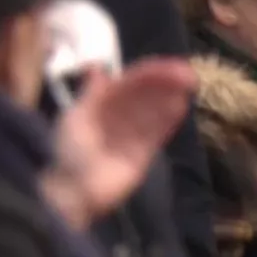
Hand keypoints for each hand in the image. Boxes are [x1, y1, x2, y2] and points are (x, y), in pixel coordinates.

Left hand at [43, 58, 196, 227]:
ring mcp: (134, 135)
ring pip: (154, 111)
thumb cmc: (68, 153)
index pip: (130, 83)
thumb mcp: (75, 117)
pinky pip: (158, 132)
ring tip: (188, 85)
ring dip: (170, 98)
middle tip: (187, 74)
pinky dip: (168, 119)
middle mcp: (121, 117)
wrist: (73, 191)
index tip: (171, 65)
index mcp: (102, 105)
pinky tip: (180, 107)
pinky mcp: (144, 153)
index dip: (150, 73)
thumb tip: (98, 67)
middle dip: (166, 83)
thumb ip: (91, 94)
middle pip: (146, 96)